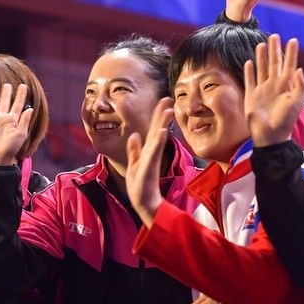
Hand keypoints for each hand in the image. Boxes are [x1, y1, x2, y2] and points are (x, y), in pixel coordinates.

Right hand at [0, 83, 32, 165]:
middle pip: (5, 103)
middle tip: (7, 84)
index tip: (23, 86)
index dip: (21, 96)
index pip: (17, 105)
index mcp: (12, 120)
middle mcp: (2, 120)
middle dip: (6, 94)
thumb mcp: (21, 134)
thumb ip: (24, 121)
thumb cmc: (11, 147)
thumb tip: (30, 108)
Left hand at [125, 98, 173, 227]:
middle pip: (158, 129)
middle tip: (169, 98)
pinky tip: (161, 132)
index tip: (163, 101)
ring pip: (157, 138)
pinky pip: (153, 152)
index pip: (153, 129)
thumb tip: (134, 135)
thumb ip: (134, 150)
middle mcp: (151, 153)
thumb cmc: (140, 187)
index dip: (158, 115)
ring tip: (168, 110)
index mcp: (148, 152)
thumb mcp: (134, 164)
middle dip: (162, 114)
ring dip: (162, 124)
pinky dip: (157, 142)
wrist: (144, 205)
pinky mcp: (150, 168)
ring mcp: (151, 160)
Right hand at [244, 34, 303, 147]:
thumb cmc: (285, 120)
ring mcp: (263, 90)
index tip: (293, 40)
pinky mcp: (251, 96)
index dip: (291, 53)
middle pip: (274, 63)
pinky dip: (249, 71)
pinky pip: (250, 80)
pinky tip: (249, 62)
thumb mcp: (297, 103)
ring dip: (262, 57)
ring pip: (262, 69)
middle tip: (275, 36)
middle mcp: (275, 85)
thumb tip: (300, 69)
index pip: (290, 65)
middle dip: (275, 50)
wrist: (270, 135)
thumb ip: (300, 86)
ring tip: (262, 44)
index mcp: (287, 86)